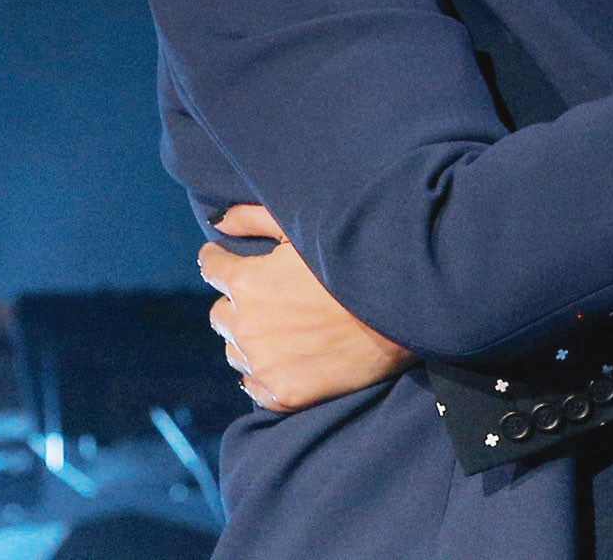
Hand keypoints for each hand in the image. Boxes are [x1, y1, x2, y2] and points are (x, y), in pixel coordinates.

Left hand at [199, 204, 414, 411]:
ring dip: (249, 340)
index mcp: (246, 281)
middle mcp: (245, 325)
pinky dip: (264, 375)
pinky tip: (286, 361)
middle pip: (220, 314)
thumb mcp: (303, 227)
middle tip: (268, 299)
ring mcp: (263, 364)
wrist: (401, 309)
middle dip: (237, 304)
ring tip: (282, 331)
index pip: (211, 267)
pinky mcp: (283, 394)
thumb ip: (252, 218)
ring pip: (234, 352)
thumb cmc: (353, 260)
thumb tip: (216, 221)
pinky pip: (254, 388)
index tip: (228, 261)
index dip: (220, 261)